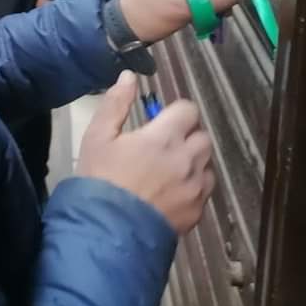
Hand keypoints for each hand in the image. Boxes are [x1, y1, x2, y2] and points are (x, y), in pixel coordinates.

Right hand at [76, 72, 215, 234]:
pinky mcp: (197, 212)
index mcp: (164, 137)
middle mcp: (187, 159)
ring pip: (207, 164)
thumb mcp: (98, 136)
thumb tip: (129, 76)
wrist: (107, 229)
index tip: (161, 120)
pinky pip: (204, 191)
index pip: (189, 110)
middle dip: (187, 135)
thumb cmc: (99, 178)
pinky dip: (193, 187)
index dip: (176, 112)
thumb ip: (116, 103)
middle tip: (164, 144)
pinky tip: (171, 192)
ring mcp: (195, 188)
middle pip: (203, 136)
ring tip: (169, 169)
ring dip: (193, 161)